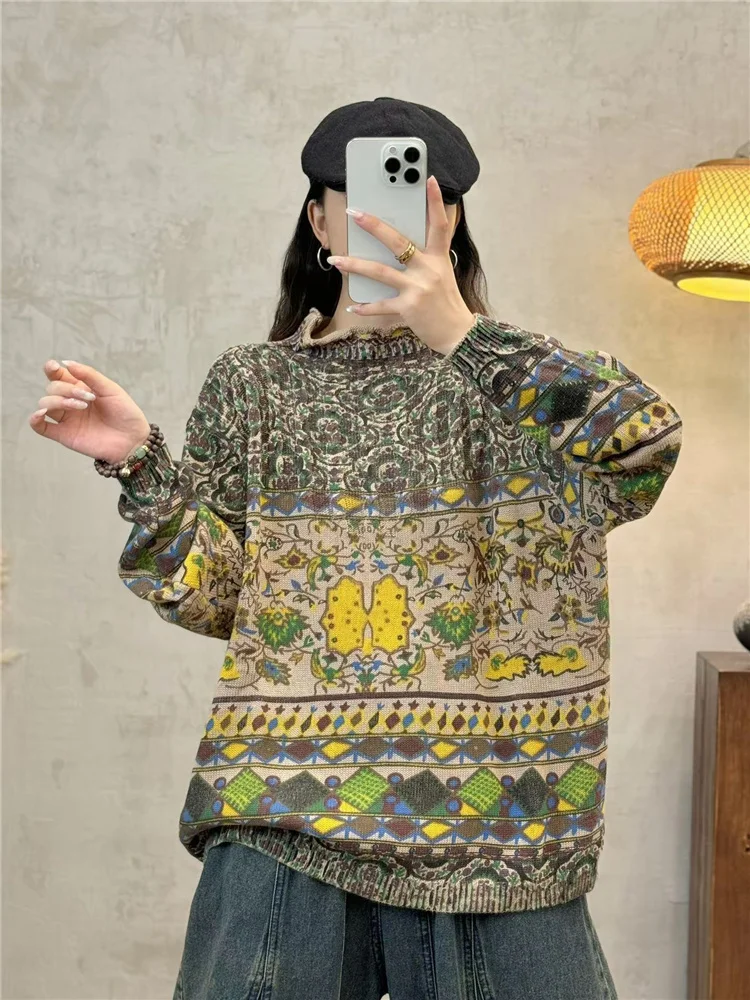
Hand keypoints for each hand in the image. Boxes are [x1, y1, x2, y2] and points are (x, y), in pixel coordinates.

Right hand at [28, 359, 151, 464]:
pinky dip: (35, 419)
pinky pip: (40, 427)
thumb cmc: (125, 413)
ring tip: (81, 407)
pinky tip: (41, 413)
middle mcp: (70, 401)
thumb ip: (90, 376)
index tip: (54, 367)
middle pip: (52, 388)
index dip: (52, 369)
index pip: (58, 375)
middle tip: (89, 398)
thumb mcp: (110, 389)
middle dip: (67, 389)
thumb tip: (66, 363)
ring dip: (58, 401)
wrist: (133, 440)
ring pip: (46, 403)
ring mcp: (66, 418)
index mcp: (80, 388)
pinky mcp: (63, 435)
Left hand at [327, 175, 476, 353]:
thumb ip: (425, 259)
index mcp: (439, 258)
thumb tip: (399, 248)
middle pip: (398, 242)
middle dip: (374, 226)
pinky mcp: (409, 308)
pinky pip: (381, 305)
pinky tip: (352, 306)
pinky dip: (365, 307)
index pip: (440, 225)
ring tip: (336, 261)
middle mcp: (429, 269)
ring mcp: (418, 288)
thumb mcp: (442, 275)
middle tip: (355, 213)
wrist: (456, 333)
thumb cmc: (446, 303)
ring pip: (380, 272)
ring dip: (354, 266)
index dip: (435, 202)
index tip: (429, 179)